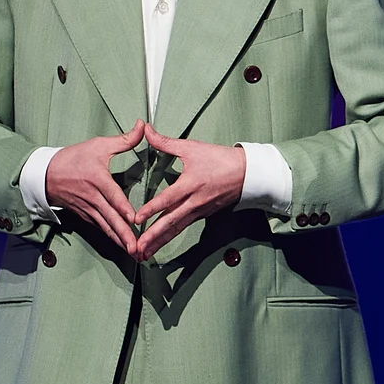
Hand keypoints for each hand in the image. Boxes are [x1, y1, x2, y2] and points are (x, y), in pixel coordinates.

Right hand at [44, 121, 144, 254]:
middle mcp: (92, 197)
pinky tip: (121, 245)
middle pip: (110, 217)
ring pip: (106, 226)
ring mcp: (87, 208)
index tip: (134, 219)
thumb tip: (144, 126)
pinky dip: (111, 237)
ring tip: (133, 252)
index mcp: (97, 179)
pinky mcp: (84, 214)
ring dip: (119, 240)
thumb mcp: (98, 145)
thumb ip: (124, 139)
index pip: (112, 195)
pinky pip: (99, 227)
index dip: (122, 208)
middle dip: (124, 234)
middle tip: (137, 247)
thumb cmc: (73, 158)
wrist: (44, 174)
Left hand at [131, 124, 245, 261]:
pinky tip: (160, 244)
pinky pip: (183, 227)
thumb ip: (165, 142)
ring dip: (159, 242)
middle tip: (137, 248)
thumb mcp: (192, 147)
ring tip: (143, 253)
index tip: (136, 219)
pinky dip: (170, 237)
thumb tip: (145, 129)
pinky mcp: (203, 215)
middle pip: (170, 222)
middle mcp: (194, 201)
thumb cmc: (220, 159)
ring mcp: (199, 210)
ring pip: (176, 229)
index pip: (168, 199)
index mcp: (191, 184)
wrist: (248, 173)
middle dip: (153, 236)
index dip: (151, 209)